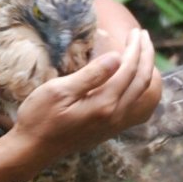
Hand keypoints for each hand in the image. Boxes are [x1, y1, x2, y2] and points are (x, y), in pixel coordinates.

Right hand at [9, 27, 156, 160]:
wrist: (33, 149)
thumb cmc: (40, 117)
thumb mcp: (59, 91)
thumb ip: (91, 75)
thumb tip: (117, 57)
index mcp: (104, 104)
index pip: (129, 70)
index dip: (135, 49)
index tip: (135, 32)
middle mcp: (115, 116)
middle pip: (142, 81)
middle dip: (146, 56)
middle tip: (143, 36)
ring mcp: (115, 126)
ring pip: (146, 97)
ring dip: (150, 74)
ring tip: (146, 56)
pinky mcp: (111, 131)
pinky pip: (140, 111)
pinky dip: (146, 93)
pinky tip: (139, 85)